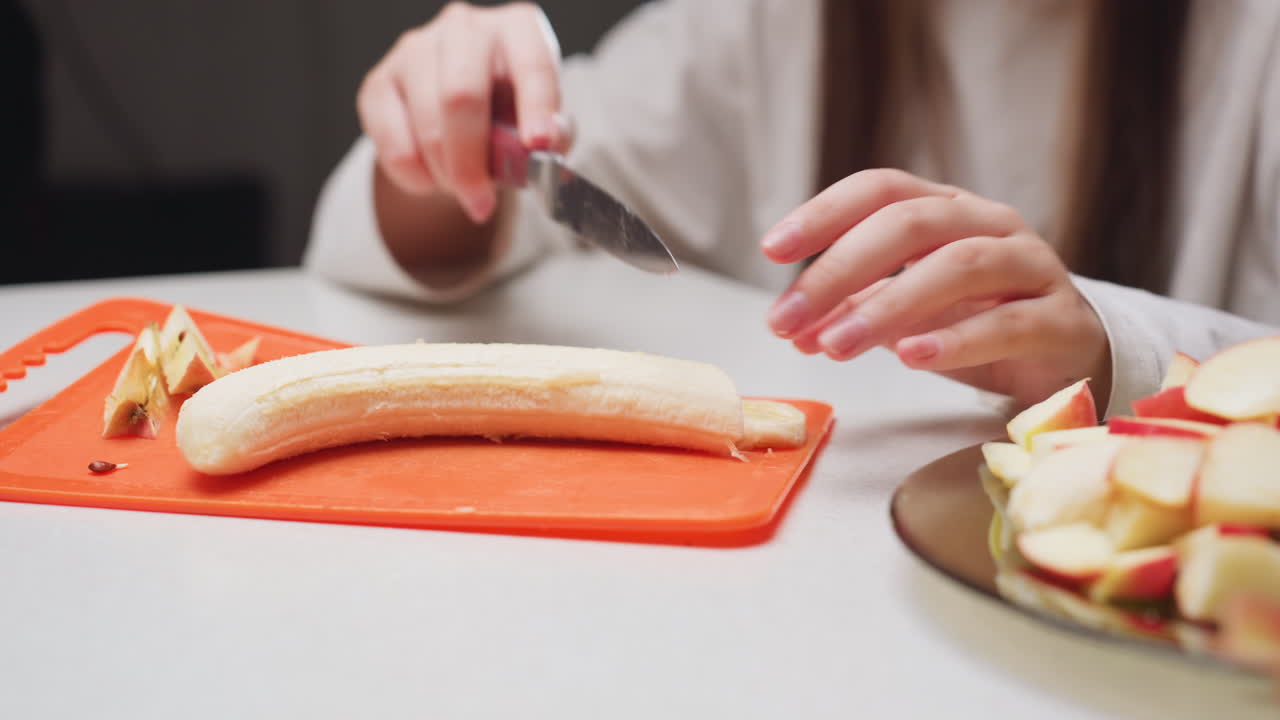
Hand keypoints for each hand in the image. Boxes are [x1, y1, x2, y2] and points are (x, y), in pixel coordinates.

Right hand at [356, 2, 570, 223]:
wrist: (462, 120)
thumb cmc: (511, 117)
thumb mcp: (543, 124)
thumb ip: (554, 136)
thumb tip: (546, 147)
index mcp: (517, 29)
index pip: (531, 64)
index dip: (536, 106)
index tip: (538, 144)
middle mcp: (465, 28)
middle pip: (461, 96)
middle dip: (471, 161)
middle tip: (481, 202)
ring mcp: (415, 49)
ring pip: (426, 123)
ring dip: (445, 173)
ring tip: (461, 189)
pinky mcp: (379, 81)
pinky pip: (393, 143)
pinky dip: (414, 176)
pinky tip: (431, 177)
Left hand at [761, 169, 1110, 408]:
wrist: (1070, 356)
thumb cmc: (979, 321)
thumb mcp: (909, 311)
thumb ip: (854, 310)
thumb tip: (795, 330)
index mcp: (947, 209)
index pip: (881, 189)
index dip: (824, 213)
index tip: (771, 250)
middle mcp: (990, 224)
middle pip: (911, 224)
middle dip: (840, 269)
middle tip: (787, 319)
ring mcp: (1031, 266)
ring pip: (958, 267)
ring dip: (887, 305)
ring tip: (836, 345)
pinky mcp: (1061, 320)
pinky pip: (1008, 322)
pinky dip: (955, 340)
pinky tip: (909, 357)